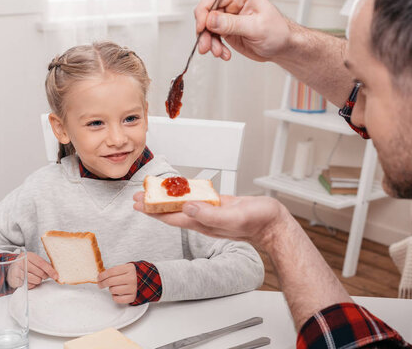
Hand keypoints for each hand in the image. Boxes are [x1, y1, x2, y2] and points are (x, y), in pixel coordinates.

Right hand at [7, 252, 57, 289]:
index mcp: (28, 255)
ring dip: (38, 280)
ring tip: (35, 277)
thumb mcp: (34, 260)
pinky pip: (29, 285)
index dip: (50, 270)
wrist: (12, 268)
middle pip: (40, 272)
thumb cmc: (26, 264)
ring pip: (35, 280)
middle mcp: (21, 262)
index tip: (56, 276)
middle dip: (44, 276)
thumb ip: (44, 264)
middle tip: (43, 275)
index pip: (42, 263)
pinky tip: (29, 280)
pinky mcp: (14, 280)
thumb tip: (55, 272)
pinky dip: (32, 284)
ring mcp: (16, 272)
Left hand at [98, 263, 136, 304]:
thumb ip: (113, 271)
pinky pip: (117, 299)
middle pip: (110, 281)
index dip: (102, 275)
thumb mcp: (124, 268)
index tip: (99, 278)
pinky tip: (116, 294)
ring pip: (113, 290)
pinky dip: (114, 297)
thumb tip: (100, 277)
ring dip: (111, 289)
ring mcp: (133, 288)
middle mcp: (132, 278)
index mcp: (129, 268)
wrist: (143, 280)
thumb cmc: (129, 274)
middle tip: (100, 284)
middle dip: (102, 283)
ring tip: (114, 287)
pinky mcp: (132, 297)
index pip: (111, 272)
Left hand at [133, 193, 289, 248]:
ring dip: (167, 198)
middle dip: (154, 205)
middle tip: (138, 197)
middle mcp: (204, 219)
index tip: (139, 205)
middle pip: (172, 212)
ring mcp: (211, 213)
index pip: (172, 217)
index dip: (153, 211)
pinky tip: (181, 189)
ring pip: (183, 205)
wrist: (273, 223)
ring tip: (154, 192)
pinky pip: (198, 198)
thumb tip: (188, 207)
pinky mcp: (220, 205)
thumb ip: (211, 214)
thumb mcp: (233, 217)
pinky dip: (187, 193)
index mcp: (204, 223)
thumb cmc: (257, 223)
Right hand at [194, 0, 290, 61]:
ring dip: (209, 41)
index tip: (202, 27)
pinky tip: (223, 53)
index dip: (204, 11)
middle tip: (206, 46)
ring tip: (218, 52)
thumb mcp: (256, 28)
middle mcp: (234, 2)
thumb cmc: (278, 33)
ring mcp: (229, 16)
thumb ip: (232, 24)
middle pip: (207, 12)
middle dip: (205, 31)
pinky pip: (213, 35)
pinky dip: (215, 46)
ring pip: (208, 26)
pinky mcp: (227, 28)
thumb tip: (211, 19)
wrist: (283, 47)